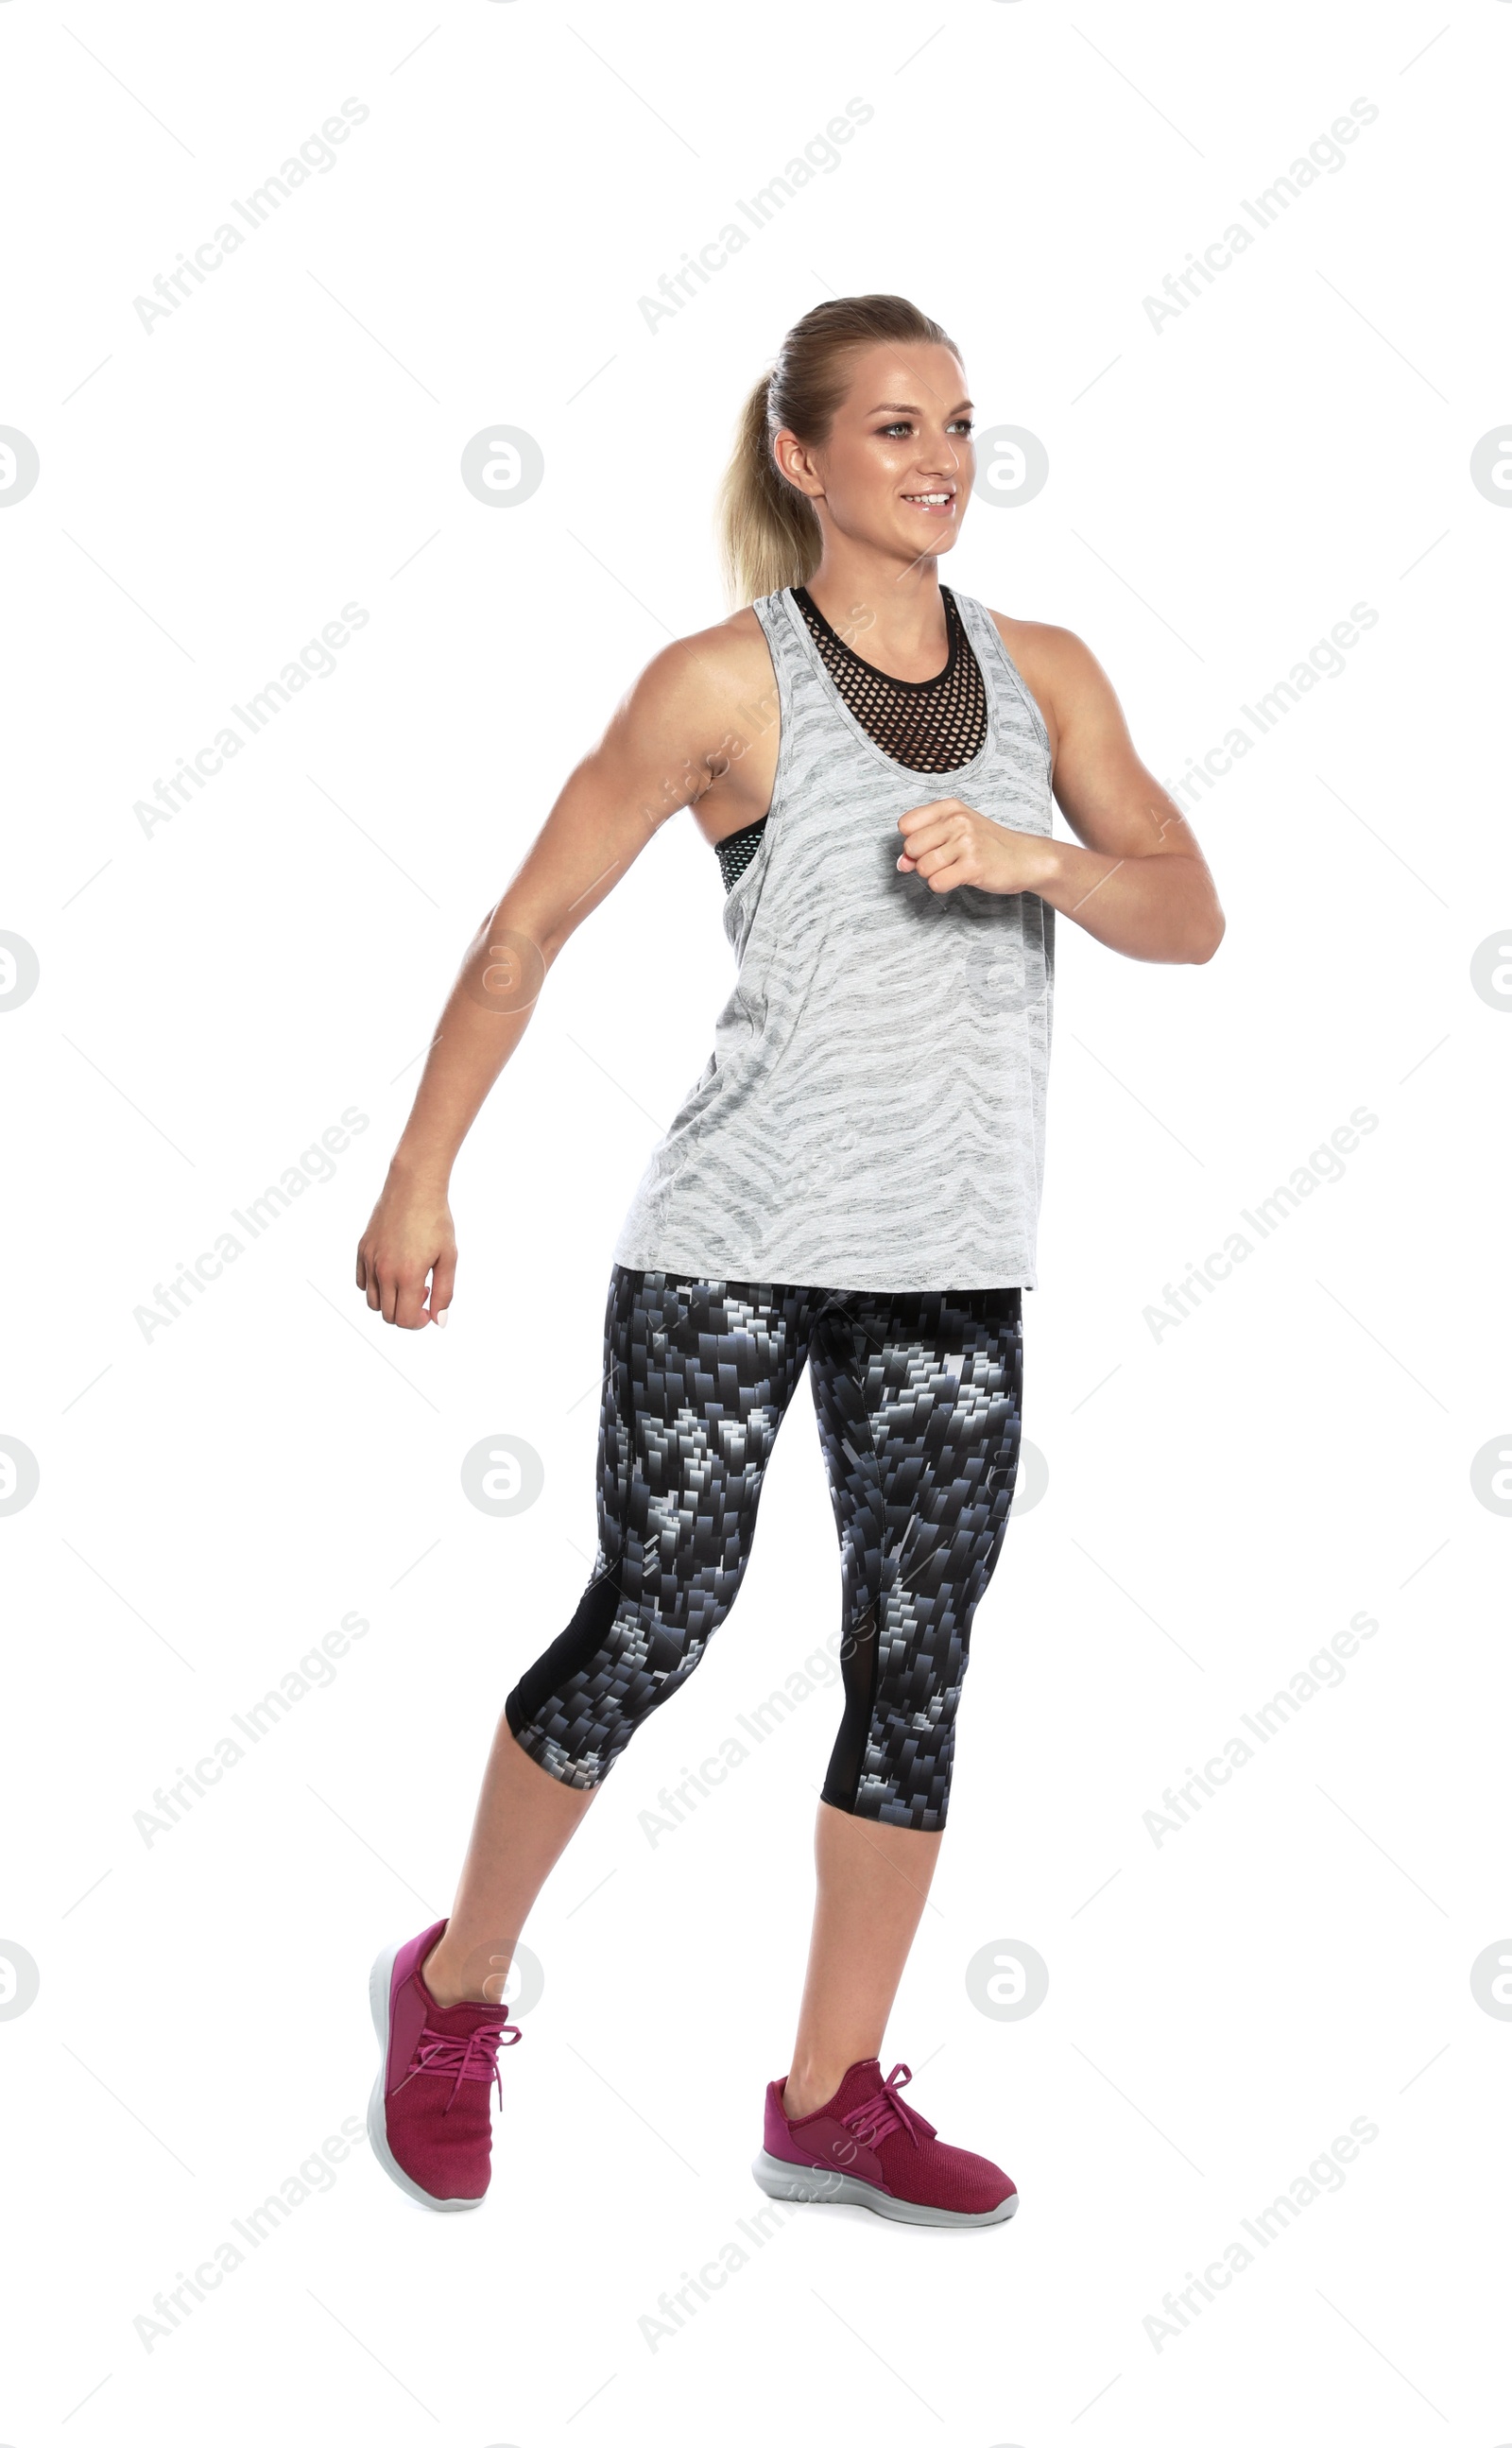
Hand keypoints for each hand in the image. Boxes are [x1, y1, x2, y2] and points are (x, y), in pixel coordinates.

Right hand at [356, 1163, 456, 1328]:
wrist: (413, 1188)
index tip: (428, 1310)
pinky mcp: (362, 1250)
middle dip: (406, 1313)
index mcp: (408, 1275)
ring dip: (390, 1301)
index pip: (405, 1320)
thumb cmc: (435, 1221)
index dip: (419, 1322)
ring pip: (373, 1302)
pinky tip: (392, 1271)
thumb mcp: (448, 1258)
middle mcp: (384, 1271)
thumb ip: (444, 1293)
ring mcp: (370, 1261)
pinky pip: (362, 1282)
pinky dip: (375, 1286)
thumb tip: (438, 1321)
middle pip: (388, 1316)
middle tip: (423, 1290)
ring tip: (407, 1280)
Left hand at [896, 798, 1053, 895]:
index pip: (905, 824)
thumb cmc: (986, 845)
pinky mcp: (973, 866)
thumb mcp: (954, 834)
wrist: (1025, 858)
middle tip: (945, 860)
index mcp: (950, 807)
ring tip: (955, 868)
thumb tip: (900, 863)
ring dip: (934, 874)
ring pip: (922, 867)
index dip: (912, 840)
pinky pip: (937, 883)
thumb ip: (923, 844)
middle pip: (911, 847)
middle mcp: (958, 821)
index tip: (931, 845)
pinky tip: (959, 878)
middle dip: (921, 860)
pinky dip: (943, 886)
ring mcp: (967, 842)